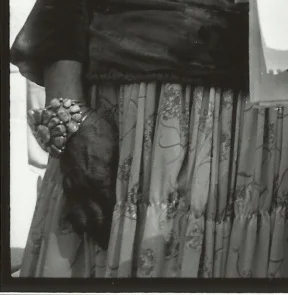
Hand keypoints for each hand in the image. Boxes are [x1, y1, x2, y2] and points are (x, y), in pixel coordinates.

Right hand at [59, 110, 118, 246]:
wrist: (72, 126)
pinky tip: (85, 225)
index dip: (120, 220)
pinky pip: (71, 210)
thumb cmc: (101, 134)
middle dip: (105, 232)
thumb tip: (140, 181)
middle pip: (95, 218)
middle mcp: (85, 188)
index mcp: (101, 179)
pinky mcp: (67, 186)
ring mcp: (74, 189)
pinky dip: (78, 220)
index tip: (130, 228)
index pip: (112, 207)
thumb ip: (126, 168)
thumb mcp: (119, 149)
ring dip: (91, 230)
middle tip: (116, 241)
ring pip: (81, 218)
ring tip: (101, 238)